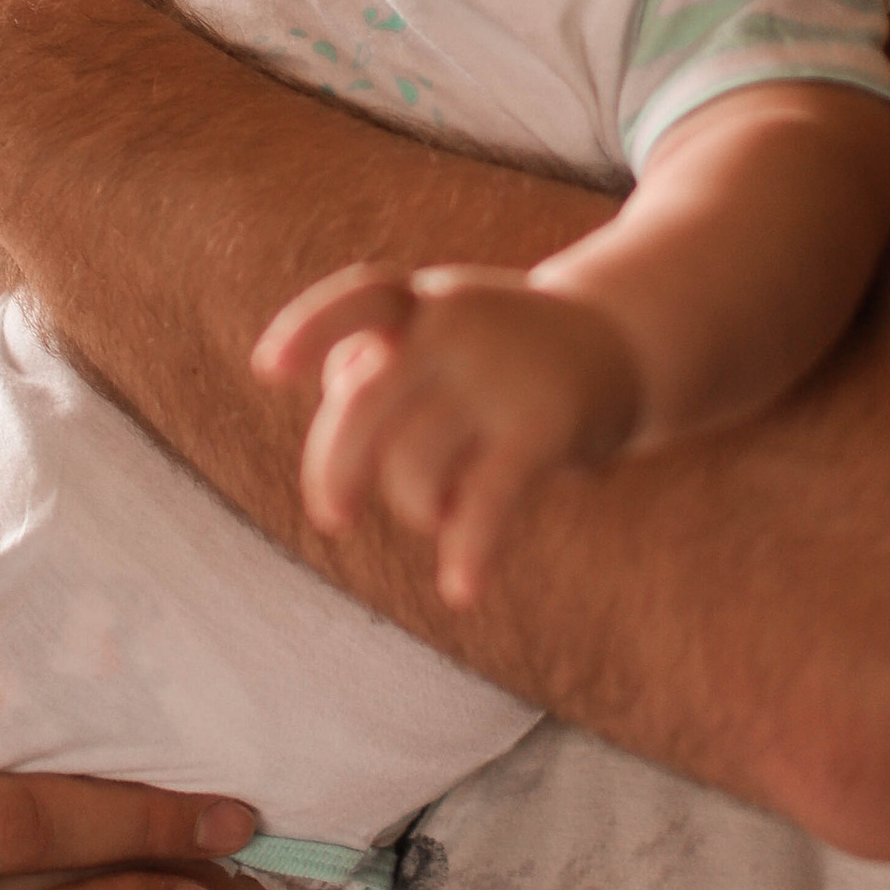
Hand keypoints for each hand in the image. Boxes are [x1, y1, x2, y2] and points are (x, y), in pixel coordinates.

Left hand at [255, 262, 642, 605]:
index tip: (266, 372)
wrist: (622, 341)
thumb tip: (338, 454)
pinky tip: (461, 590)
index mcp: (422, 302)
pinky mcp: (544, 425)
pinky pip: (487, 499)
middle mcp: (456, 327)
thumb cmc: (502, 350)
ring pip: (414, 464)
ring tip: (440, 511)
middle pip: (364, 405)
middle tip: (333, 516)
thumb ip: (378, 371)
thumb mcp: (441, 332)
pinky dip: (469, 548)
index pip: (358, 299)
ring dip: (415, 507)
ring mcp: (499, 374)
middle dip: (334, 468)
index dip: (308, 332)